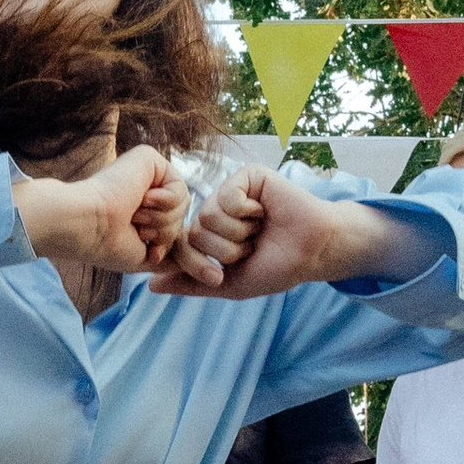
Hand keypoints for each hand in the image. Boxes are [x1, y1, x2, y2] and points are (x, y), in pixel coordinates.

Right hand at [13, 145, 191, 274]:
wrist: (88, 227)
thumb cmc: (108, 245)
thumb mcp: (150, 258)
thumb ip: (180, 259)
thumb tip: (217, 277)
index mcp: (141, 211)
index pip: (174, 229)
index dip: (167, 244)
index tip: (148, 250)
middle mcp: (144, 191)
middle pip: (182, 218)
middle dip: (164, 232)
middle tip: (135, 227)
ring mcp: (147, 175)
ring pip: (184, 204)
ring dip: (161, 219)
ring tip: (134, 214)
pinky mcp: (149, 160)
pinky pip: (179, 187)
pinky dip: (165, 201)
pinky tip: (142, 199)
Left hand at [148, 170, 399, 301]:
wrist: (313, 250)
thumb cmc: (276, 267)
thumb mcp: (229, 285)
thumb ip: (190, 284)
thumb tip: (150, 286)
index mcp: (209, 235)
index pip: (183, 247)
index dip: (202, 263)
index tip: (227, 271)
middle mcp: (215, 211)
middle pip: (195, 232)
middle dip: (228, 250)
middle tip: (253, 245)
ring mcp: (229, 192)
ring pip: (209, 214)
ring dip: (240, 232)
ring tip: (260, 229)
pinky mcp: (246, 177)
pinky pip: (227, 195)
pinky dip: (248, 211)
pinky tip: (263, 211)